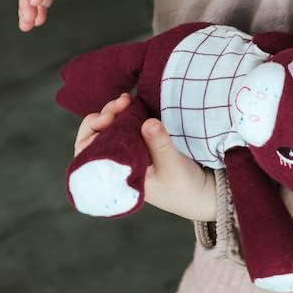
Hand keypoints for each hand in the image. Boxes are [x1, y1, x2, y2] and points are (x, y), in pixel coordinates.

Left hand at [73, 93, 216, 222]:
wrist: (206, 194)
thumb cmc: (184, 188)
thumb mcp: (173, 166)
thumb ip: (160, 144)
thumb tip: (148, 122)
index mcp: (117, 175)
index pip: (87, 152)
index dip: (91, 131)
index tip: (107, 119)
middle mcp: (120, 162)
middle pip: (98, 135)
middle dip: (106, 115)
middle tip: (122, 102)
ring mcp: (132, 151)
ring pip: (113, 127)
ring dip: (118, 111)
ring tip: (127, 99)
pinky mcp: (146, 142)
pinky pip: (130, 124)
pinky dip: (131, 112)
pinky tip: (136, 103)